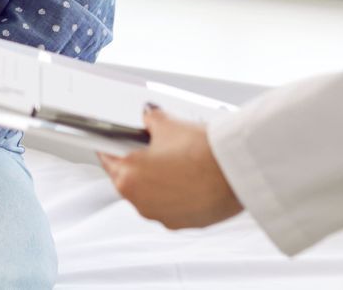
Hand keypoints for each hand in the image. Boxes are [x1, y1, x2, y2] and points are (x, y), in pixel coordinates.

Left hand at [98, 105, 243, 229]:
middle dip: (138, 162)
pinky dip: (175, 194)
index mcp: (128, 177)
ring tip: (177, 162)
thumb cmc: (202, 152)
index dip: (113, 145)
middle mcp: (140, 202)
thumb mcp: (168, 123)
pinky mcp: (181, 224)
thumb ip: (150, 120)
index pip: (108, 158)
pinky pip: (170, 206)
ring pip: (150, 195)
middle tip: (153, 146)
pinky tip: (189, 179)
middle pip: (128, 178)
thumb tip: (148, 118)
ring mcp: (160, 216)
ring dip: (157, 181)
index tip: (115, 141)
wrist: (235, 172)